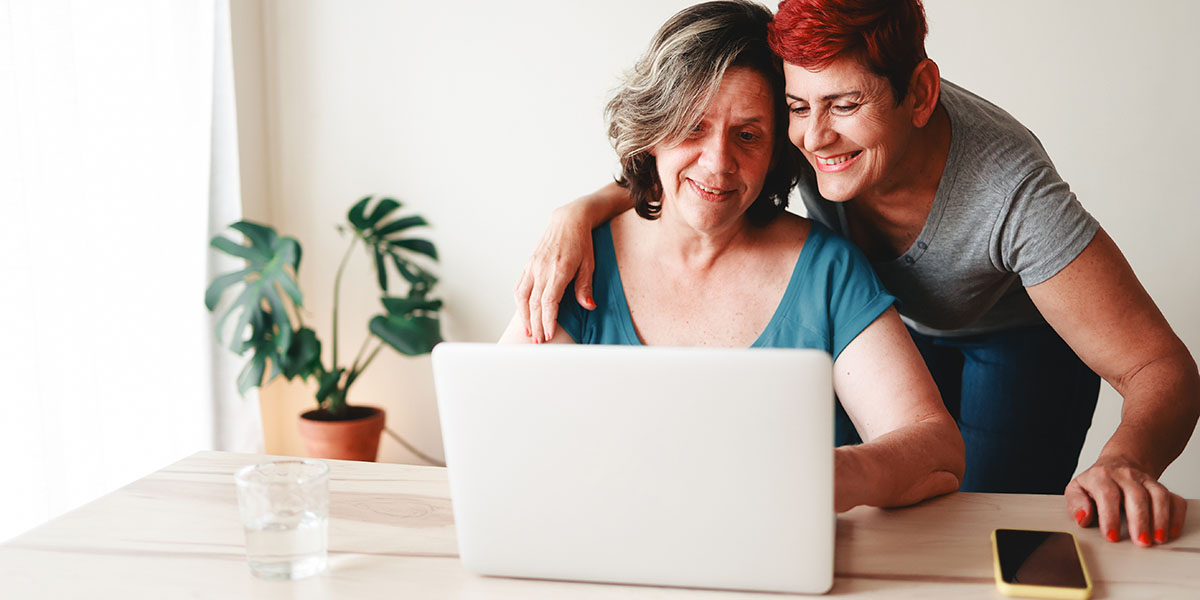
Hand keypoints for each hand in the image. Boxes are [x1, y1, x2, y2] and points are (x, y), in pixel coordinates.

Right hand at [513, 205, 595, 342]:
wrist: (568, 220)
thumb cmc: (581, 242)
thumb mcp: (589, 264)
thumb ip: (585, 287)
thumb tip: (589, 306)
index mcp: (559, 269)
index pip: (549, 301)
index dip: (547, 320)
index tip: (548, 334)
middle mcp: (542, 268)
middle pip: (535, 303)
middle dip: (536, 325)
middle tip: (538, 342)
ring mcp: (533, 266)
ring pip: (522, 296)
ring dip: (524, 316)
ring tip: (528, 332)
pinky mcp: (528, 264)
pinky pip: (519, 286)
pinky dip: (519, 302)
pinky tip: (523, 313)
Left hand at [1066, 457, 1186, 546]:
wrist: (1119, 463)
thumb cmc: (1097, 482)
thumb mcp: (1077, 489)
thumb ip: (1076, 504)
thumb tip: (1082, 518)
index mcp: (1101, 476)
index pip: (1107, 495)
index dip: (1110, 517)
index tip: (1111, 536)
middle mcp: (1125, 475)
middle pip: (1136, 496)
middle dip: (1139, 521)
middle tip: (1140, 542)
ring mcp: (1146, 480)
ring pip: (1158, 496)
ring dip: (1160, 519)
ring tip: (1158, 539)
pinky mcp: (1161, 487)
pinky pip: (1174, 499)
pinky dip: (1176, 516)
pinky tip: (1171, 531)